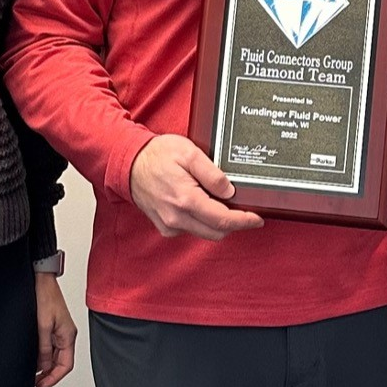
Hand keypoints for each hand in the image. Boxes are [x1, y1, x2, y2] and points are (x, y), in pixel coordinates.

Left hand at [34, 272, 77, 386]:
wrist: (40, 278)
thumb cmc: (45, 296)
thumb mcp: (42, 326)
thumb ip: (44, 348)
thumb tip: (43, 367)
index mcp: (68, 336)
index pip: (65, 366)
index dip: (53, 379)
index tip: (40, 386)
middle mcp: (66, 335)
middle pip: (61, 363)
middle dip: (48, 375)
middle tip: (34, 383)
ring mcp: (59, 330)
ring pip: (54, 356)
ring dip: (44, 366)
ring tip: (31, 373)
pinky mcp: (52, 326)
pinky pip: (49, 347)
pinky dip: (42, 356)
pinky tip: (32, 358)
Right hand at [128, 133, 264, 240]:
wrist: (128, 162)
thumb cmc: (157, 155)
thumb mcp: (189, 153)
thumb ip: (212, 173)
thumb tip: (230, 190)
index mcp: (185, 200)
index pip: (222, 220)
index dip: (244, 221)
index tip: (257, 218)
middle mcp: (177, 217)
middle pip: (216, 232)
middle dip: (234, 224)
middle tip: (245, 211)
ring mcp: (169, 224)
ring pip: (204, 233)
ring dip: (218, 223)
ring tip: (222, 203)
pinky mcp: (164, 226)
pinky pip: (190, 230)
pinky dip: (202, 222)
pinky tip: (202, 205)